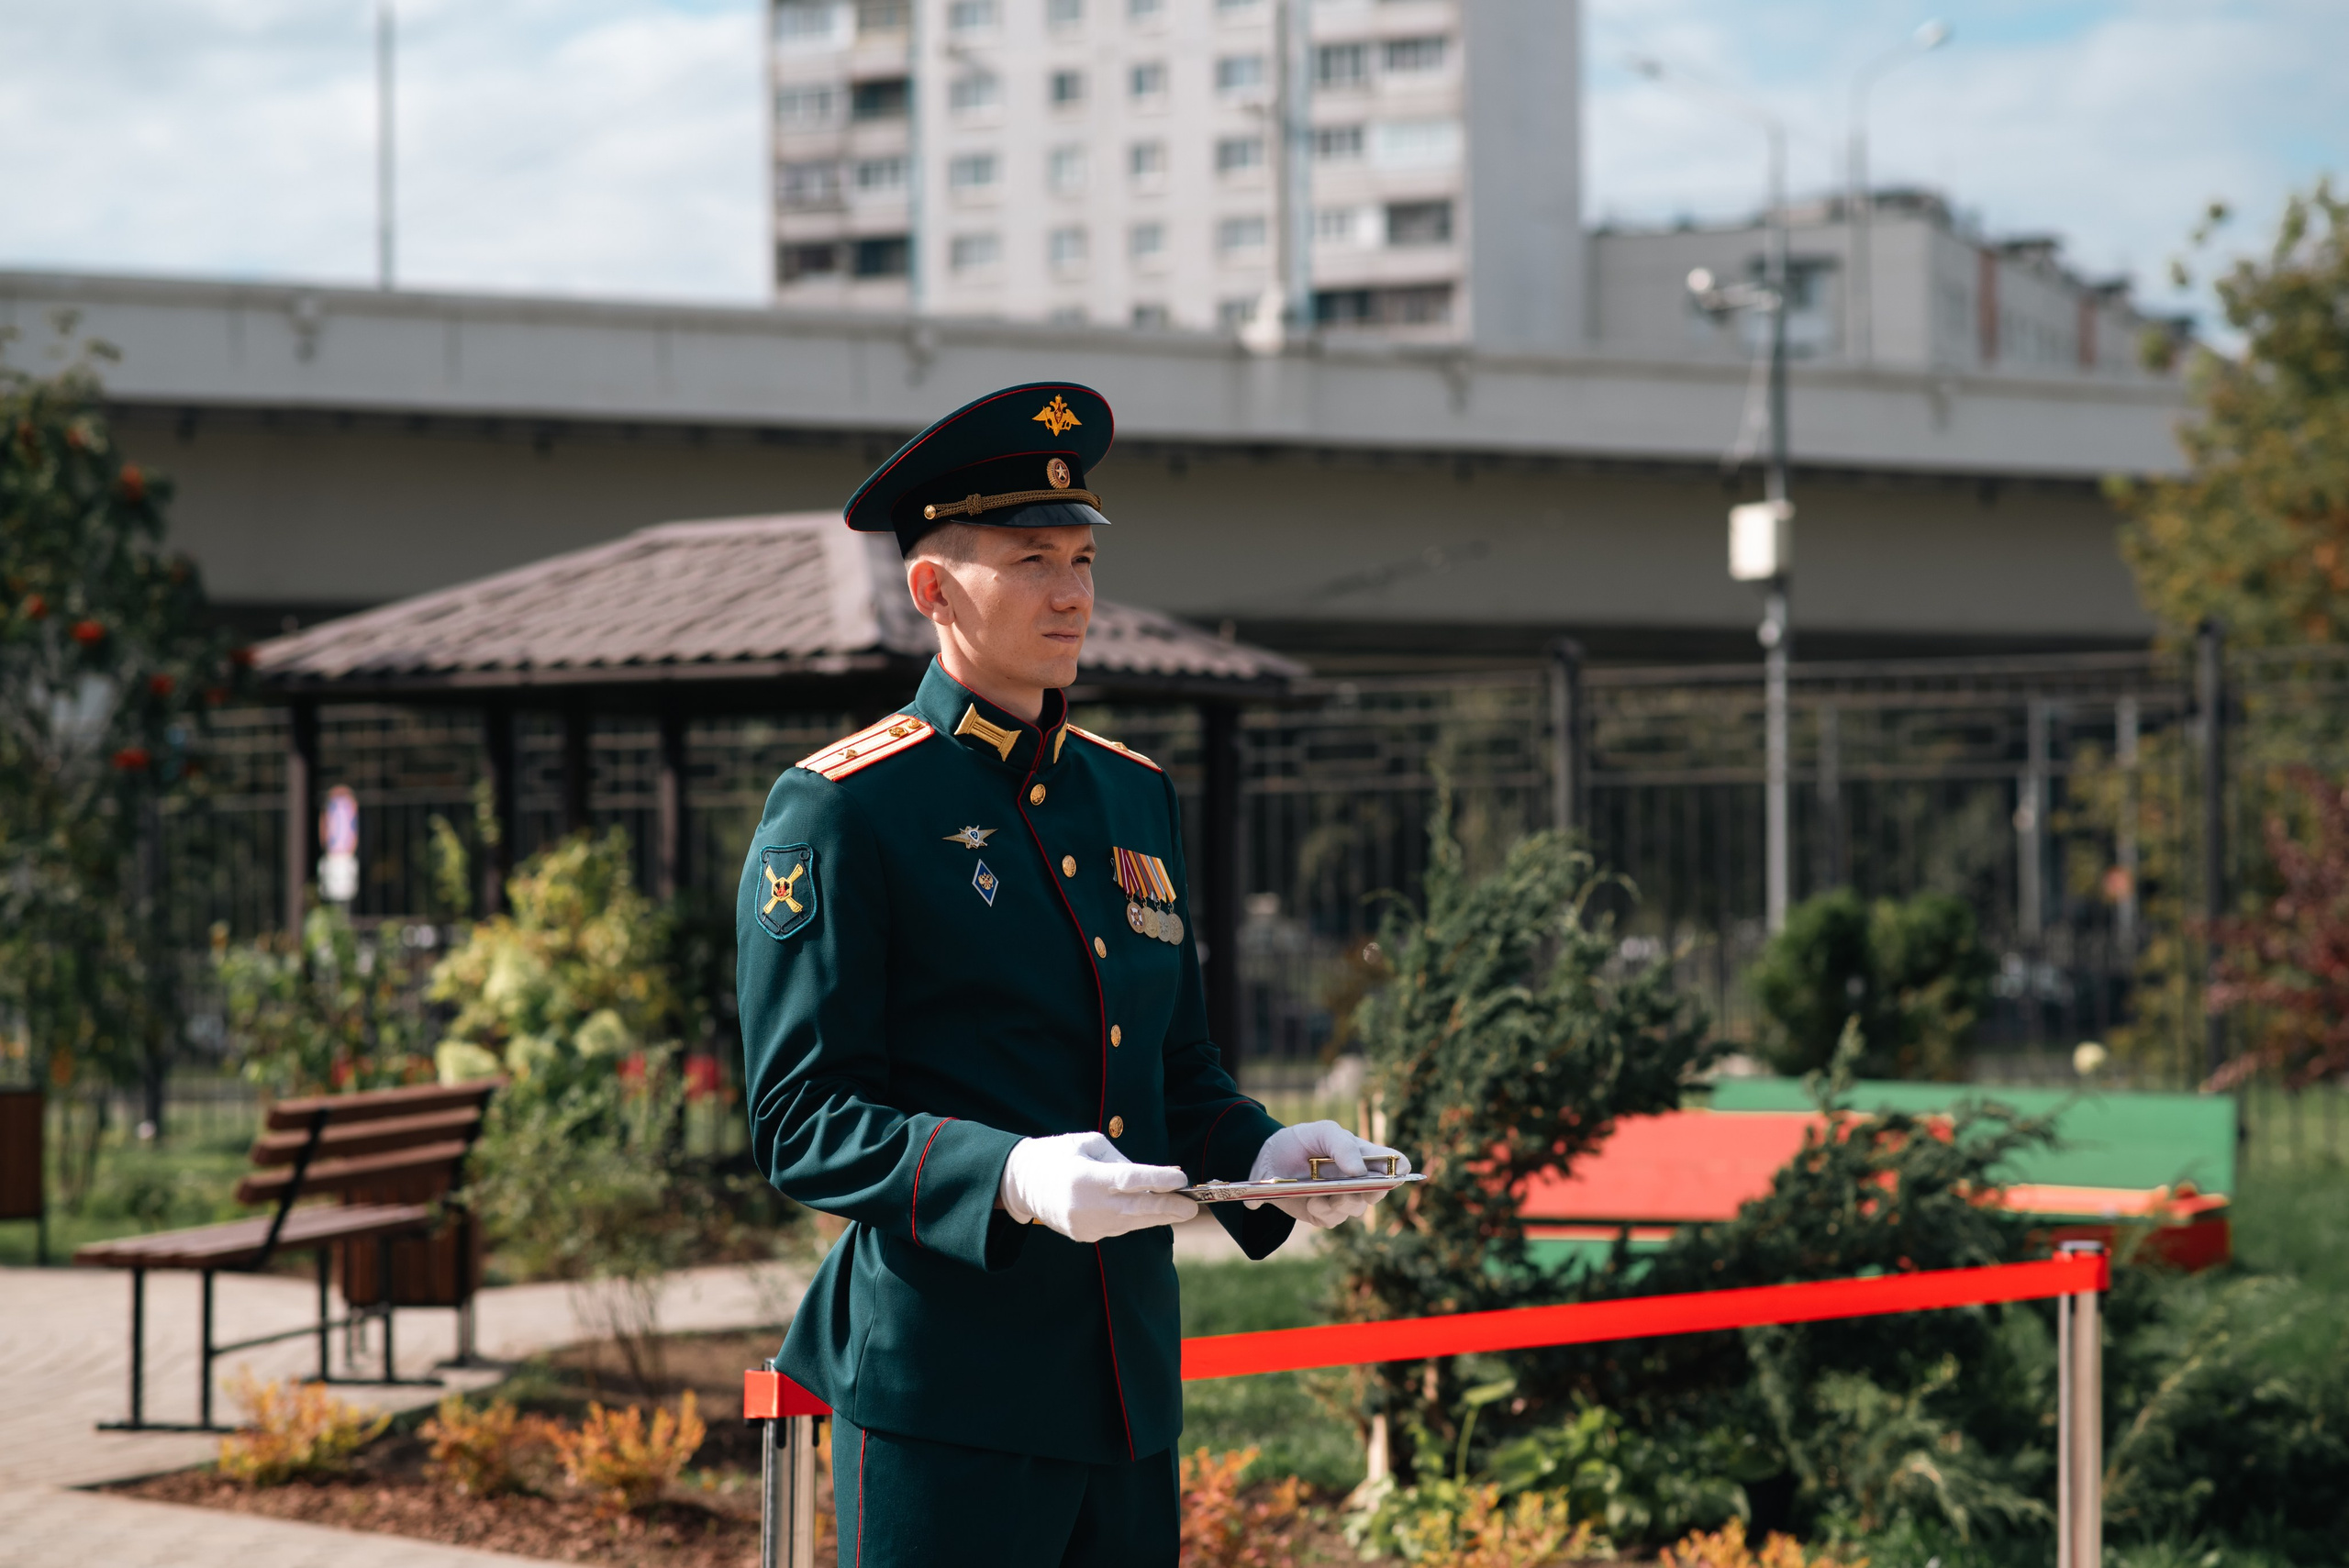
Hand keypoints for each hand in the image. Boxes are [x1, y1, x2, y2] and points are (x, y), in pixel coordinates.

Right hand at [999, 1132, 1198, 1243]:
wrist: (1021, 1184)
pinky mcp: (1085, 1236)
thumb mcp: (1087, 1143)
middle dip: (1167, 1208)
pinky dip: (1136, 1219)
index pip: (1128, 1180)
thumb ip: (1120, 1161)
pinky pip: (1119, 1227)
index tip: (1180, 1179)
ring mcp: (1085, 1225)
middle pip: (1135, 1208)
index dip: (1157, 1180)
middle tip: (1192, 1206)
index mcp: (1084, 1176)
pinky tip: (1151, 1212)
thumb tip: (1152, 1178)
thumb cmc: (1058, 1155)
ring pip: (1131, 1222)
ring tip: (1181, 1209)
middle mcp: (1085, 1205)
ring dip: (1157, 1216)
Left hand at [1246, 1120, 1411, 1228]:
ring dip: (1342, 1202)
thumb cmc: (1299, 1141)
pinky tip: (1311, 1201)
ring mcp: (1341, 1197)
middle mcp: (1357, 1179)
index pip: (1394, 1163)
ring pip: (1356, 1209)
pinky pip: (1333, 1220)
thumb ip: (1342, 1145)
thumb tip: (1361, 1171)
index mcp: (1362, 1154)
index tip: (1395, 1173)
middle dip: (1370, 1192)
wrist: (1265, 1160)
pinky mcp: (1323, 1213)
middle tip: (1359, 1188)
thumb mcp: (1320, 1132)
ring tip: (1323, 1194)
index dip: (1400, 1169)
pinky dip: (1323, 1211)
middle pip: (1379, 1192)